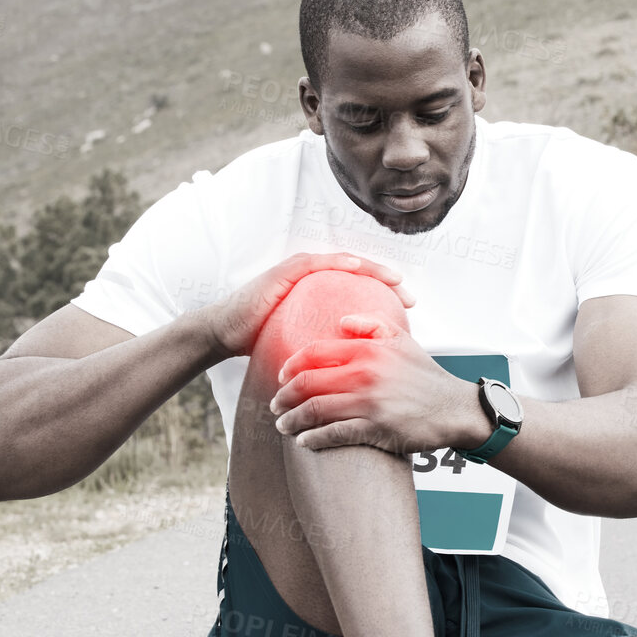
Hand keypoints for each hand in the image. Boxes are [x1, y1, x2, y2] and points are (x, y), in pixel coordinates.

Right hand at [202, 252, 415, 358]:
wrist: (225, 336)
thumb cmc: (262, 344)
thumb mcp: (307, 349)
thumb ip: (329, 351)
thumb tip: (357, 374)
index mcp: (320, 296)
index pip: (360, 291)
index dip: (387, 297)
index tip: (410, 310)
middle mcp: (312, 280)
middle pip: (358, 275)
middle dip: (387, 283)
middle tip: (411, 298)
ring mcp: (297, 273)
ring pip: (342, 264)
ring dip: (370, 269)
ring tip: (394, 279)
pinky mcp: (282, 272)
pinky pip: (314, 263)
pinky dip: (336, 262)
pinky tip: (356, 267)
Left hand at [268, 314, 479, 453]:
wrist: (454, 409)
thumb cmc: (427, 376)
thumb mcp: (404, 340)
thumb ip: (372, 324)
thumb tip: (341, 322)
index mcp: (368, 350)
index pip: (315, 353)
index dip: (291, 365)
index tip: (282, 375)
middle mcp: (365, 374)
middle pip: (307, 383)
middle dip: (284, 396)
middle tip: (276, 404)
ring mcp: (369, 403)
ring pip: (314, 411)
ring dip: (292, 420)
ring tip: (283, 425)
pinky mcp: (375, 429)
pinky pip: (333, 434)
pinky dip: (313, 439)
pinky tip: (305, 442)